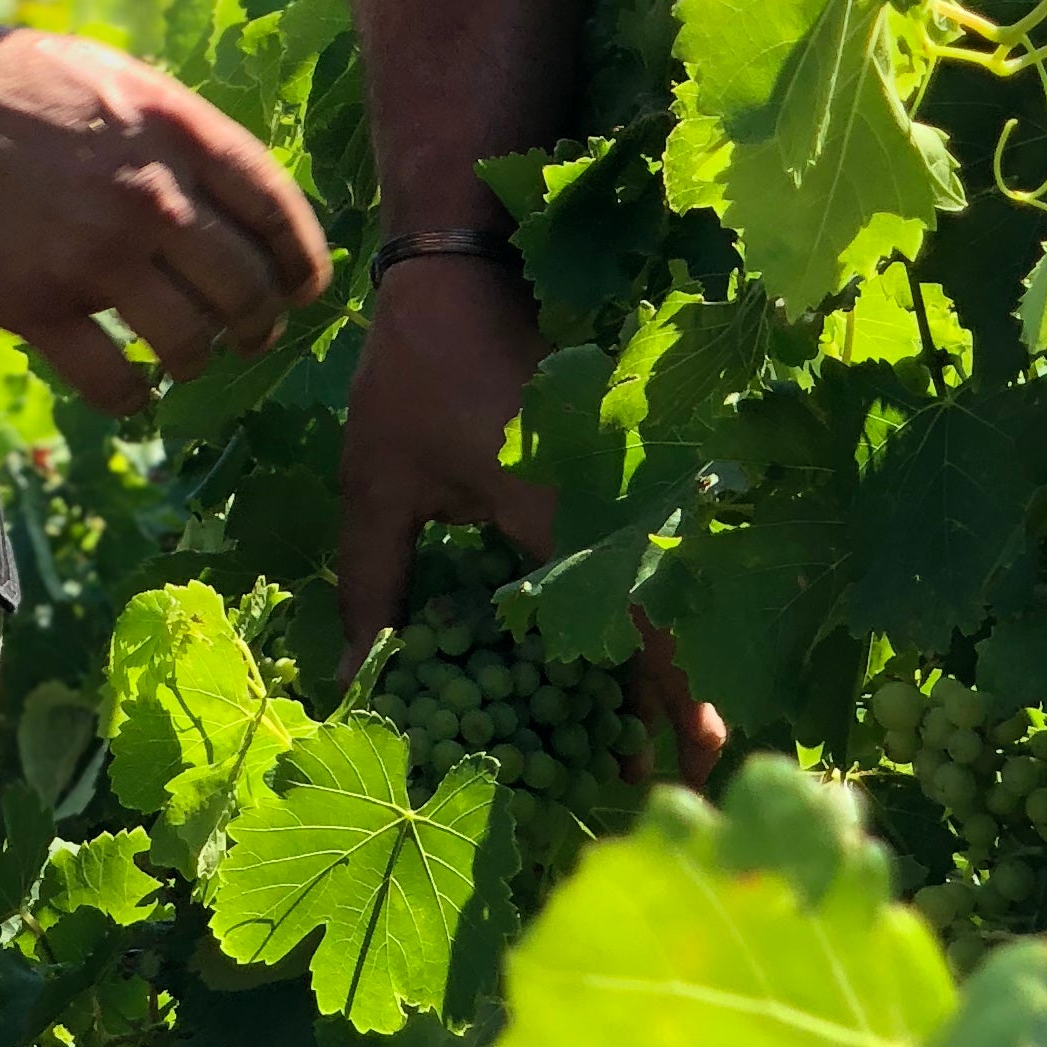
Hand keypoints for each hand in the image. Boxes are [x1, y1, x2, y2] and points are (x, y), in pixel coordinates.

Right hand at [0, 20, 329, 413]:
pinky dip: (135, 396)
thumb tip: (227, 189)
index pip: (275, 208)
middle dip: (259, 321)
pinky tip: (133, 388)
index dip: (304, 260)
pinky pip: (115, 381)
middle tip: (250, 334)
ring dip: (199, 358)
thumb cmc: (1, 81)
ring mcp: (95, 256)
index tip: (306, 288)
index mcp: (173, 128)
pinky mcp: (38, 306)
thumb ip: (172, 129)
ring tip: (185, 357)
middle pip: (245, 287)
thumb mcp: (107, 74)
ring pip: (191, 341)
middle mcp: (148, 195)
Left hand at [337, 251, 722, 785]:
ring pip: (654, 589)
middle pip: (662, 620)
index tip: (690, 766)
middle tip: (663, 780)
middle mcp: (608, 503)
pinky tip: (606, 662)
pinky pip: (633, 555)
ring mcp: (617, 484)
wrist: (458, 267)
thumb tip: (356, 678)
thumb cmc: (414, 372)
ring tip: (643, 740)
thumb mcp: (378, 483)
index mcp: (560, 511)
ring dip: (655, 660)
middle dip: (670, 703)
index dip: (668, 698)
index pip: (635, 624)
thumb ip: (373, 584)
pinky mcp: (608, 472)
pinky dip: (631, 610)